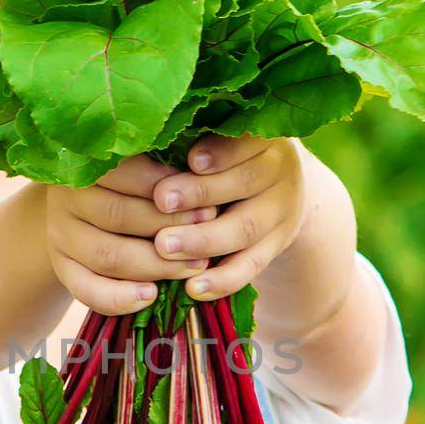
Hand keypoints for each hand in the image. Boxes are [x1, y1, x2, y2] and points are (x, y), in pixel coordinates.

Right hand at [46, 154, 217, 315]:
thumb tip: (203, 174)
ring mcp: (60, 233)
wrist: (85, 206)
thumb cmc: (133, 179)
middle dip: (170, 228)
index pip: (127, 174)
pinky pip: (87, 289)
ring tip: (193, 267)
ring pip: (107, 255)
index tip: (207, 204)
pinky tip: (151, 296)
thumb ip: (167, 167)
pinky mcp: (61, 266)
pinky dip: (119, 298)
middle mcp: (67, 196)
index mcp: (88, 161)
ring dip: (155, 265)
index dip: (170, 190)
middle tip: (208, 236)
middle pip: (118, 216)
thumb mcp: (147, 162)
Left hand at [150, 135, 309, 300]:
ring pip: (245, 228)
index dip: (220, 152)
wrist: (275, 186)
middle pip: (245, 182)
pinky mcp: (277, 245)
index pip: (245, 140)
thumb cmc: (225, 156)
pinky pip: (251, 266)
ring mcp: (282, 210)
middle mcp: (280, 169)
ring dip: (203, 240)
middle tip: (162, 201)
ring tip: (164, 247)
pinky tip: (193, 288)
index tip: (190, 160)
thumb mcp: (217, 139)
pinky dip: (223, 280)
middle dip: (201, 193)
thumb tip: (142, 145)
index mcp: (263, 135)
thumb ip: (190, 141)